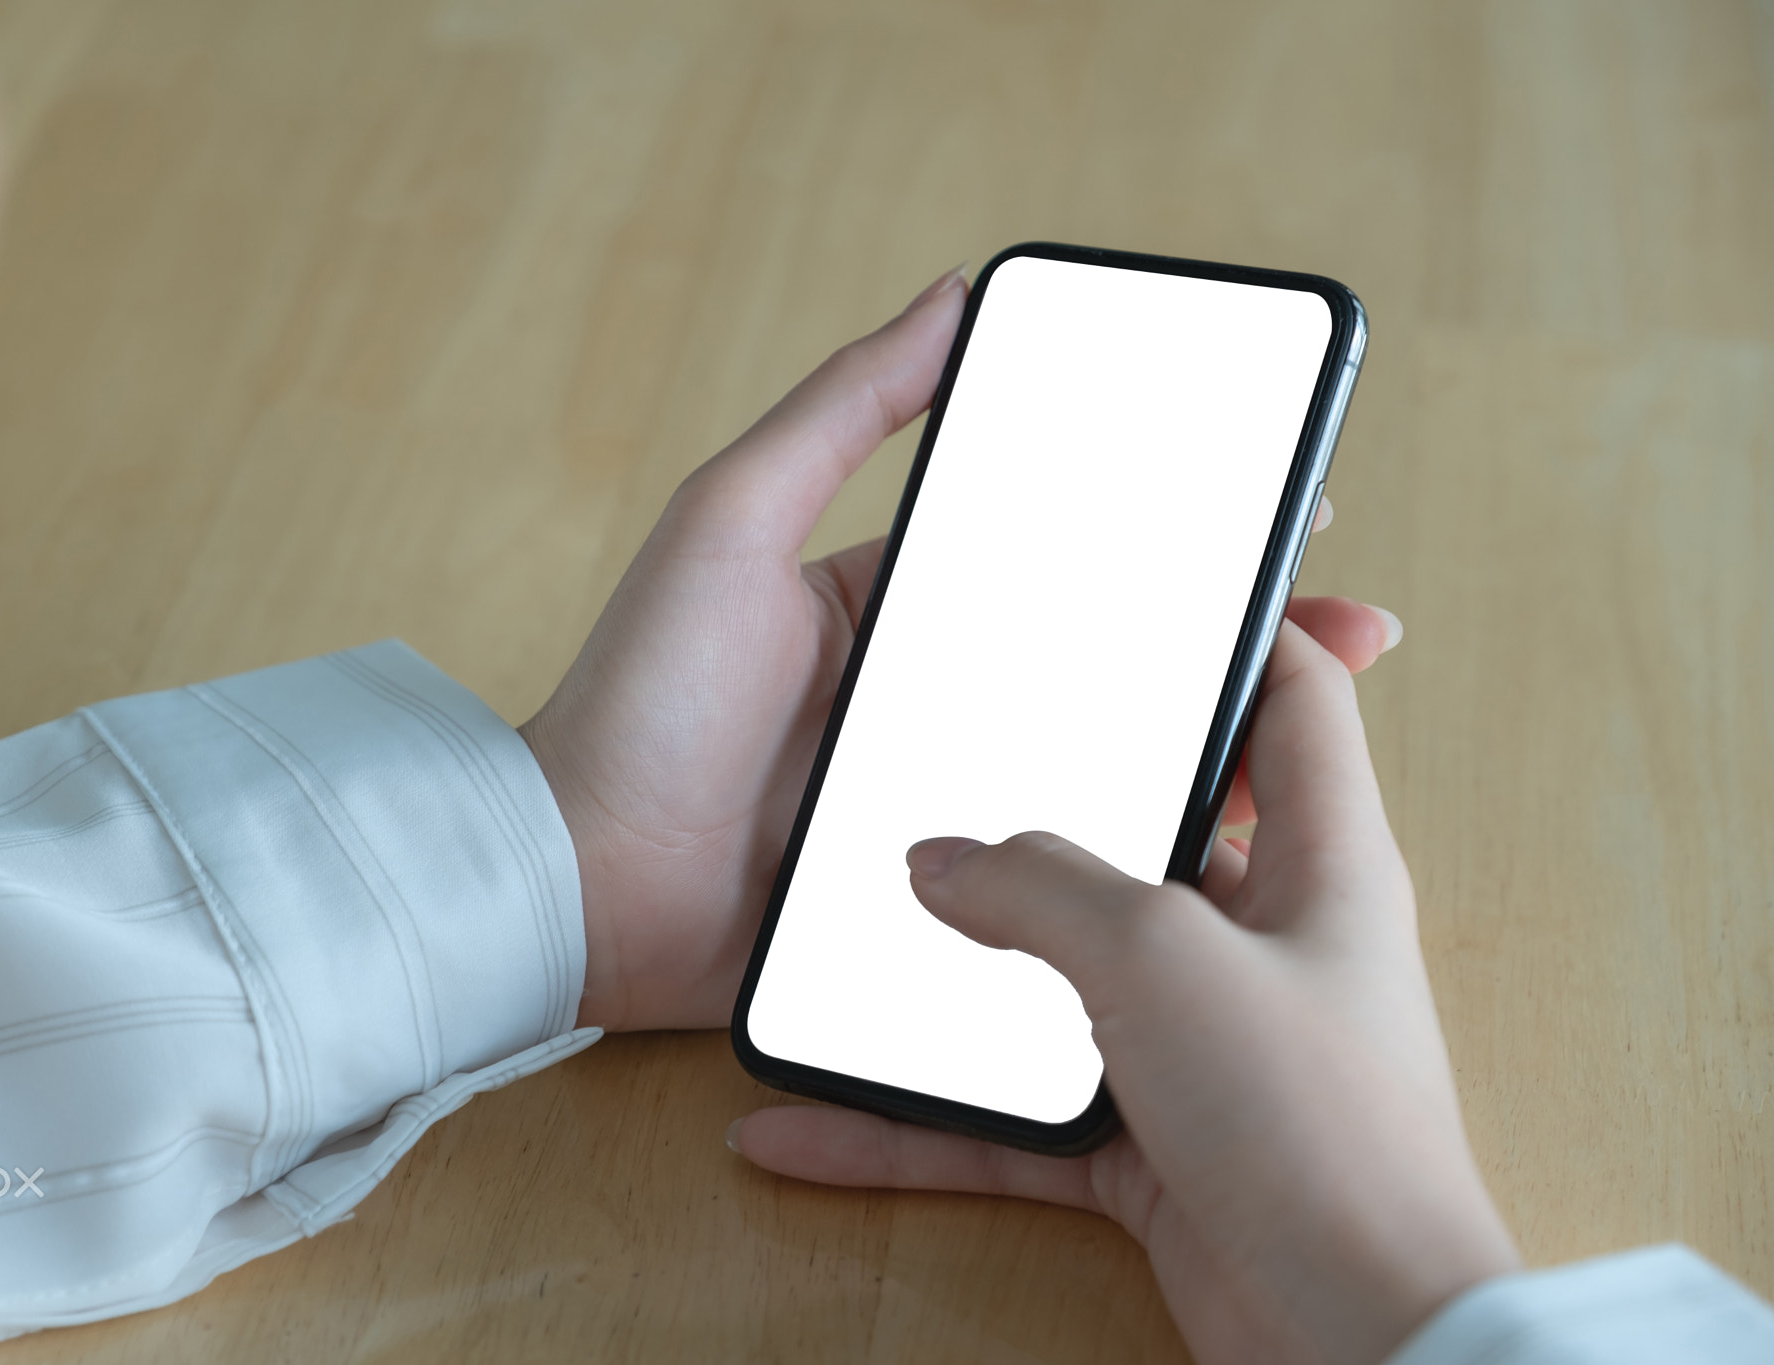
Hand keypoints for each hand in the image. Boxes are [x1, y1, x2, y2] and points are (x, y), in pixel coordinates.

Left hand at [520, 266, 1396, 1033]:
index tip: (1277, 524)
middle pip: (1108, 673)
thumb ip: (839, 413)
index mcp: (904, 612)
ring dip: (1207, 764)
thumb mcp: (734, 523)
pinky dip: (1134, 882)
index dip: (1172, 547)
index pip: (1066, 567)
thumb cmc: (643, 698)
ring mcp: (945, 813)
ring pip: (1099, 783)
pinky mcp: (938, 915)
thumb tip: (949, 297)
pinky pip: (1053, 895)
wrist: (578, 885)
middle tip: (1343, 645)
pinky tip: (1222, 873)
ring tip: (1320, 758)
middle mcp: (937, 707)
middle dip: (1230, 658)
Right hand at [728, 621, 1520, 1364]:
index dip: (1236, 630)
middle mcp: (1263, 942)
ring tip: (850, 938)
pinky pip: (1015, 1116)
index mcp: (1318, 859)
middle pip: (1145, 837)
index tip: (1140, 590)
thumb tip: (938, 859)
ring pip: (1058, 985)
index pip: (1292, 699)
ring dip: (955, 978)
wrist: (1354, 1344)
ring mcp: (1205, 1049)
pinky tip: (811, 1123)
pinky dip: (920, 1123)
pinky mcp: (1152, 1147)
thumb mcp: (1161, 958)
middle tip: (935, 760)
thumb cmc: (1312, 1126)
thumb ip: (1038, 887)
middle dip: (1036, 809)